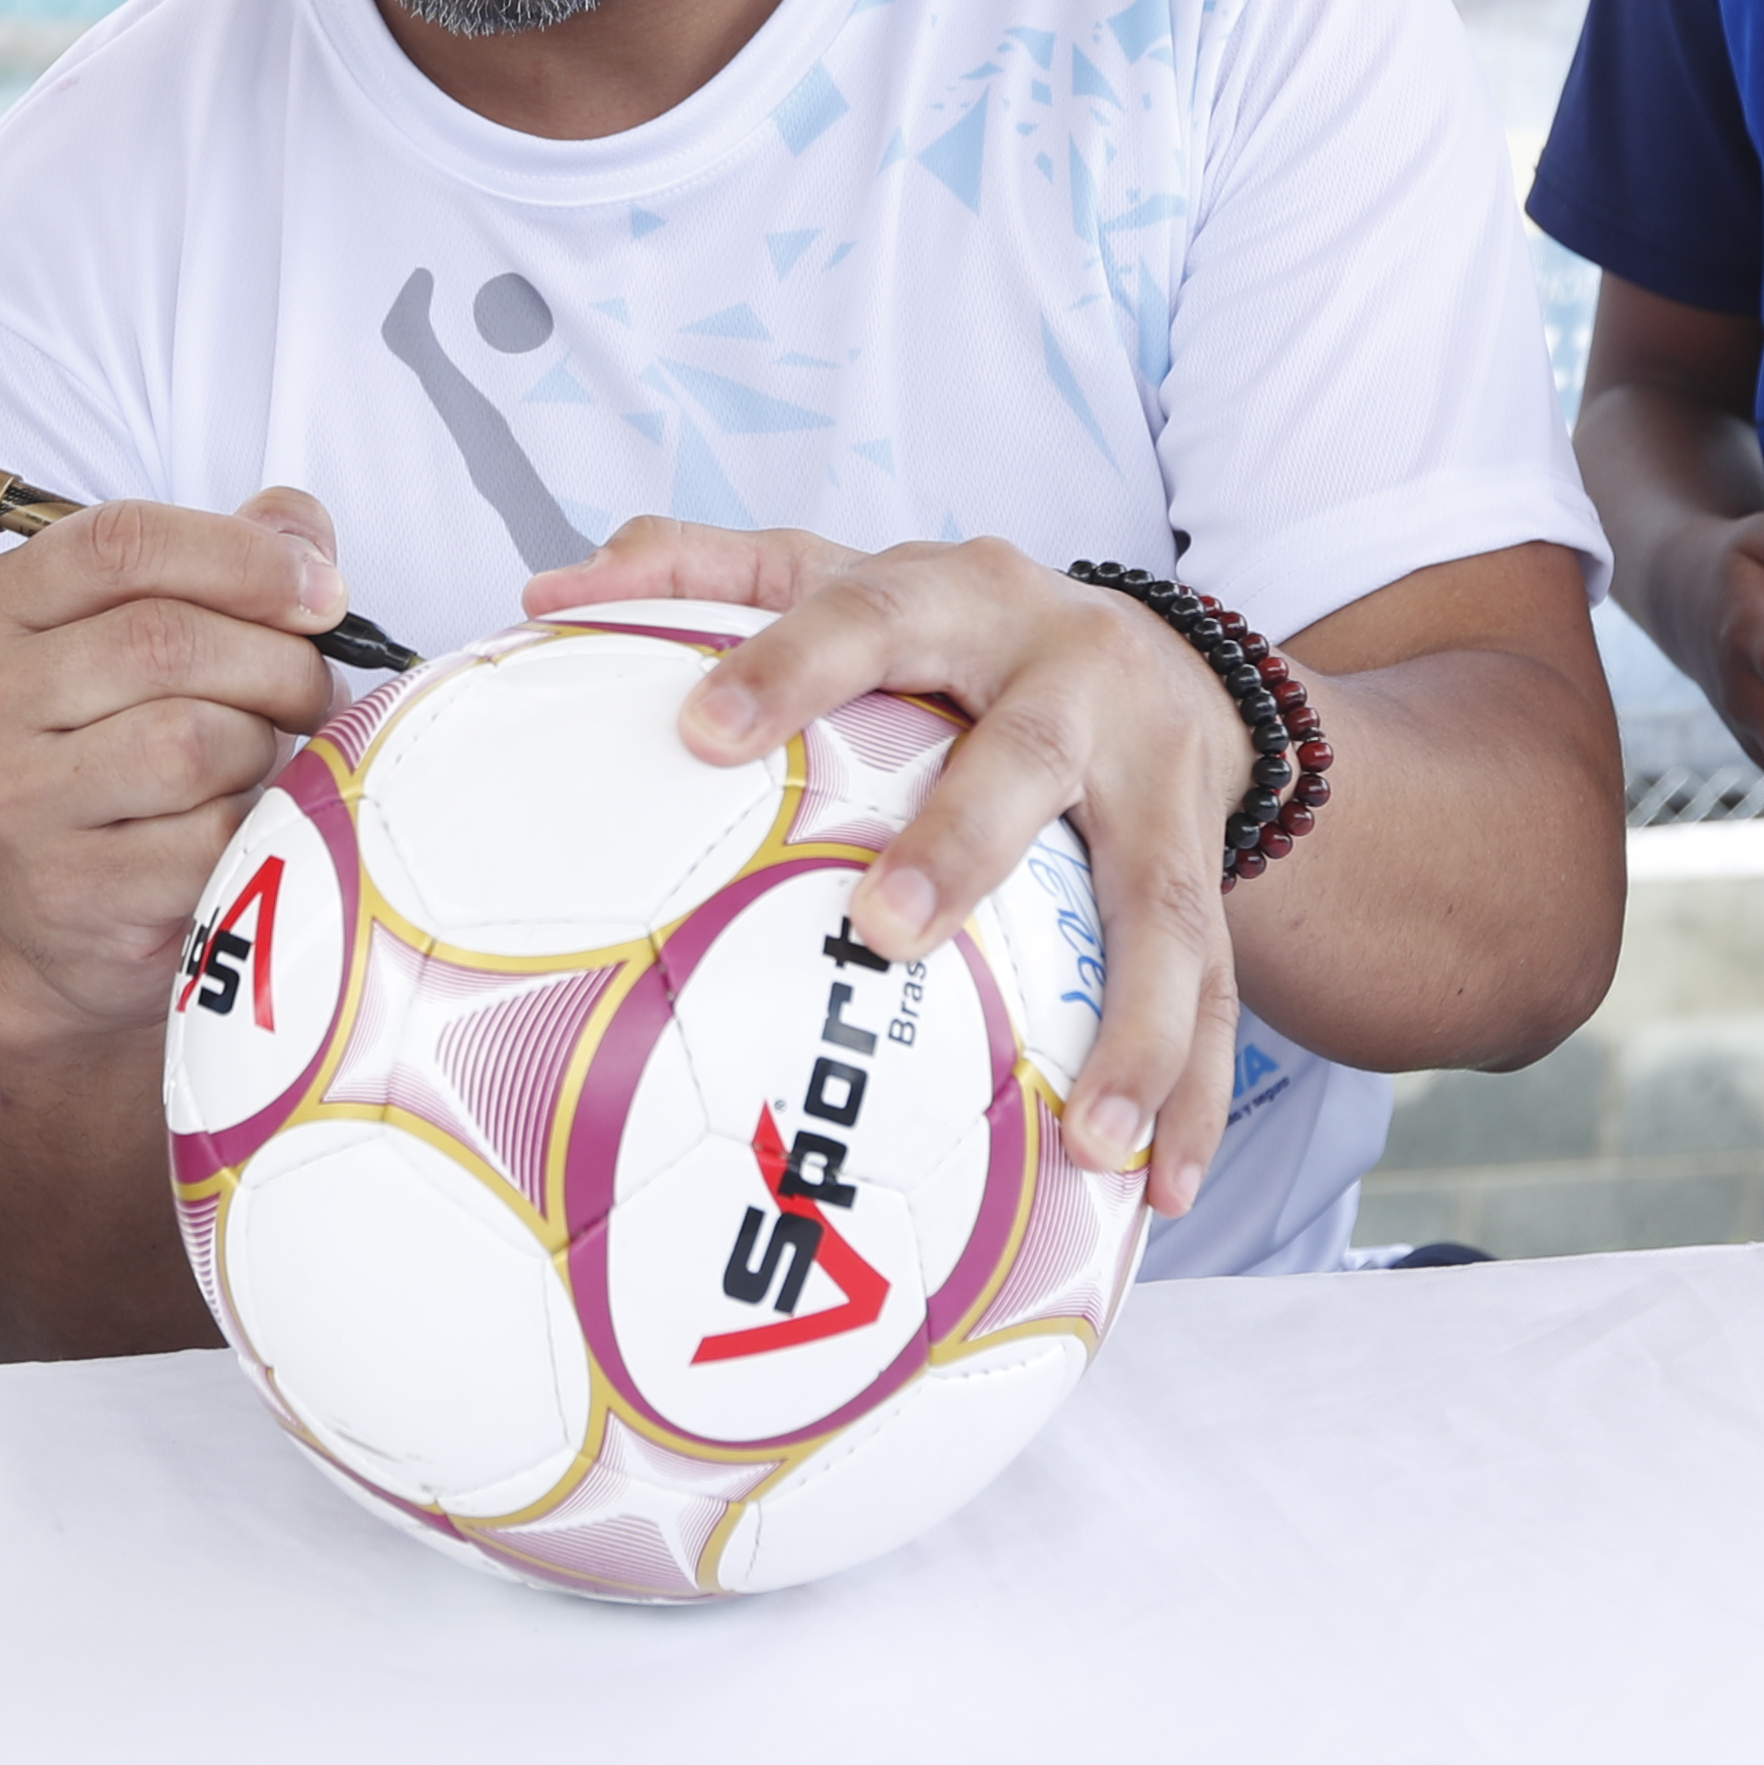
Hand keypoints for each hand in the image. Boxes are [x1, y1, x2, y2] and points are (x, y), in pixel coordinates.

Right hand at [0, 489, 344, 1060]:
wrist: (66, 922)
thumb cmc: (122, 753)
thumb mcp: (155, 635)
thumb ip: (230, 560)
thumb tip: (300, 530)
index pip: (119, 542)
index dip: (242, 557)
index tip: (324, 593)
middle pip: (165, 640)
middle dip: (277, 661)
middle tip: (317, 690)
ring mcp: (11, 799)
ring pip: (192, 739)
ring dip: (263, 748)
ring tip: (264, 759)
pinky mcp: (66, 888)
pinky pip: (207, 836)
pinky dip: (251, 826)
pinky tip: (239, 825)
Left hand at [527, 520, 1243, 1220]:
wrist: (1173, 662)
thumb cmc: (960, 637)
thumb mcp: (849, 576)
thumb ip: (705, 575)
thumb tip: (547, 592)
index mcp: (967, 601)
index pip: (870, 612)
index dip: (789, 663)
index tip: (701, 730)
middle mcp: (1078, 679)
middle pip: (1029, 755)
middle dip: (965, 843)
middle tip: (884, 933)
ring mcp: (1159, 783)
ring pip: (1160, 901)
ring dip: (1132, 1024)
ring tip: (1089, 1136)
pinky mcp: (1208, 874)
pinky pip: (1215, 991)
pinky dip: (1191, 1091)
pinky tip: (1162, 1189)